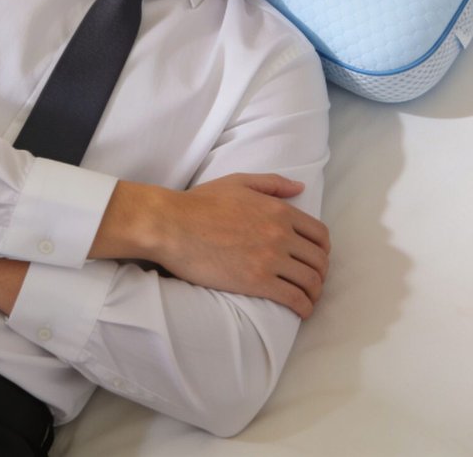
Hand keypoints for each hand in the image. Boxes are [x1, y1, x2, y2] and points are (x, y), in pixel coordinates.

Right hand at [152, 173, 329, 318]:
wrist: (171, 225)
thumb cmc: (198, 203)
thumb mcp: (237, 183)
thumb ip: (271, 183)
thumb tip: (300, 188)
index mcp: (279, 210)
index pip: (319, 235)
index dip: (323, 250)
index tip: (315, 259)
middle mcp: (281, 234)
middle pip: (318, 260)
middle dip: (320, 273)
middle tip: (311, 282)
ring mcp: (271, 258)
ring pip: (310, 281)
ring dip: (314, 293)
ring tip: (307, 299)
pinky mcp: (258, 281)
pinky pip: (294, 298)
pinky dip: (304, 307)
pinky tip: (301, 311)